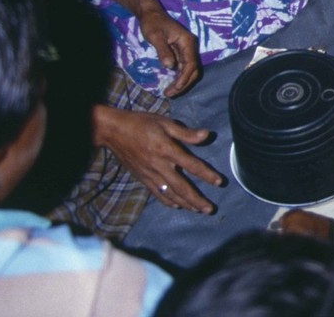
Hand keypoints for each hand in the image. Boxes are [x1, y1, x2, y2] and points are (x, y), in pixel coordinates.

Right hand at [95, 106, 221, 212]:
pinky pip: (157, 194)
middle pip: (182, 187)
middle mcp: (159, 166)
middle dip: (197, 200)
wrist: (114, 131)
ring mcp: (150, 175)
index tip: (219, 182)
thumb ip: (186, 133)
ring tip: (198, 211)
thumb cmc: (141, 124)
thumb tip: (206, 135)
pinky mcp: (142, 179)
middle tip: (209, 209)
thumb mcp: (164, 123)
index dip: (207, 174)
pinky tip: (177, 206)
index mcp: (167, 150)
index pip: (192, 165)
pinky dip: (168, 201)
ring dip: (185, 204)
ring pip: (170, 194)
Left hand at [136, 8, 200, 96]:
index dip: (184, 77)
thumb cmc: (152, 23)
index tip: (175, 88)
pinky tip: (171, 84)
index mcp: (187, 41)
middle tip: (170, 93)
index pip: (190, 63)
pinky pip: (183, 67)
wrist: (150, 14)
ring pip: (189, 70)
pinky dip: (178, 77)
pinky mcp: (180, 52)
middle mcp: (190, 46)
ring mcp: (186, 49)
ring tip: (169, 92)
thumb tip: (170, 67)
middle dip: (184, 83)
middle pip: (193, 69)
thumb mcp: (155, 36)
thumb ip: (163, 51)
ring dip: (181, 82)